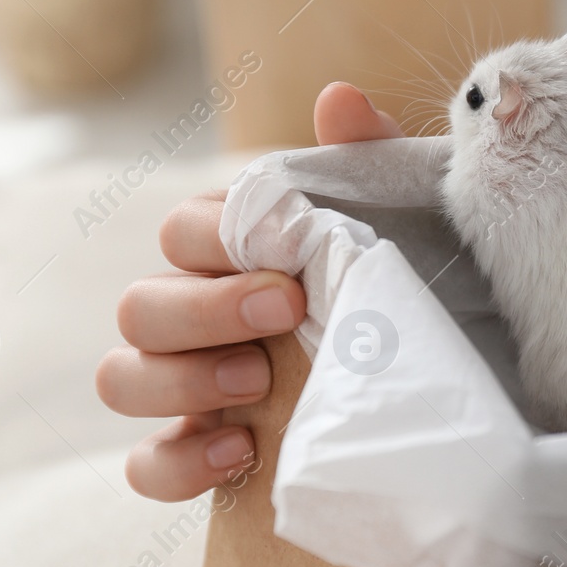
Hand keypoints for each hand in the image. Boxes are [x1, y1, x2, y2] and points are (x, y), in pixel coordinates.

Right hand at [97, 82, 402, 499]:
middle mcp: (192, 313)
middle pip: (139, 306)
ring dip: (178, 381)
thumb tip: (339, 100)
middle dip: (205, 310)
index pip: (181, 230)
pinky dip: (179, 462)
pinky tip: (241, 453)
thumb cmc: (410, 282)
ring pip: (122, 378)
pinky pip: (146, 466)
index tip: (289, 250)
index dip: (216, 238)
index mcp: (232, 251)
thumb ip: (368, 158)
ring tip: (257, 384)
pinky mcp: (198, 453)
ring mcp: (186, 386)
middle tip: (287, 312)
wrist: (443, 374)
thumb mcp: (407, 216)